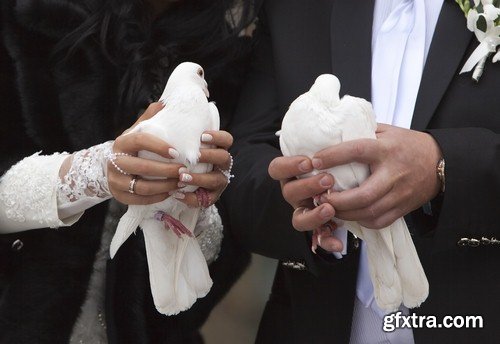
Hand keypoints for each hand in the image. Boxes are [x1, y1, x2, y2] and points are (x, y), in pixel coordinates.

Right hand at [108, 102, 183, 204]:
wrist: (111, 165)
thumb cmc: (133, 147)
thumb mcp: (138, 130)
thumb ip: (151, 117)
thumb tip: (167, 103)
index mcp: (122, 142)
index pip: (140, 141)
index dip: (159, 146)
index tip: (177, 152)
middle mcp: (114, 161)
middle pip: (142, 167)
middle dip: (167, 170)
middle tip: (184, 171)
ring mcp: (115, 180)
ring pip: (142, 187)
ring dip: (165, 186)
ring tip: (181, 183)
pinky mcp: (118, 195)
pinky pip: (139, 200)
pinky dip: (157, 197)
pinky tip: (170, 193)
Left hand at [176, 130, 234, 207]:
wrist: (173, 185)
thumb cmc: (176, 157)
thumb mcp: (175, 142)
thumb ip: (171, 126)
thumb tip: (161, 106)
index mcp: (216, 149)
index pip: (226, 140)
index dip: (218, 137)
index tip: (202, 136)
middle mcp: (221, 165)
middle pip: (224, 157)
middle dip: (209, 156)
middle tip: (194, 156)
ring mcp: (218, 181)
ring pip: (215, 179)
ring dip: (198, 178)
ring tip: (181, 177)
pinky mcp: (211, 197)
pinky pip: (205, 199)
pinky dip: (191, 197)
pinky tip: (177, 194)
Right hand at [268, 156, 342, 252]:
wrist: (348, 184)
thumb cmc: (334, 164)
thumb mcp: (327, 154)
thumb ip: (328, 147)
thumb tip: (340, 132)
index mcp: (291, 175)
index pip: (277, 169)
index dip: (289, 166)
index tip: (308, 162)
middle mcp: (294, 194)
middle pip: (289, 192)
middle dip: (307, 186)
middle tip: (328, 179)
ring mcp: (304, 212)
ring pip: (298, 219)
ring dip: (313, 215)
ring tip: (330, 208)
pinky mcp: (317, 228)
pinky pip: (318, 239)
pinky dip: (327, 242)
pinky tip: (339, 244)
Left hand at [314, 124, 441, 228]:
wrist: (442, 162)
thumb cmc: (408, 145)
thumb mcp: (387, 131)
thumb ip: (363, 132)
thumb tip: (333, 132)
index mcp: (387, 149)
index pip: (357, 151)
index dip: (334, 156)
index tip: (315, 160)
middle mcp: (393, 174)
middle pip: (364, 194)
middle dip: (338, 200)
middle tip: (320, 197)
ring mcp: (400, 194)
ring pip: (369, 212)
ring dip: (345, 213)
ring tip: (329, 208)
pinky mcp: (403, 208)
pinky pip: (379, 221)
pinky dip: (361, 221)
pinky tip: (349, 215)